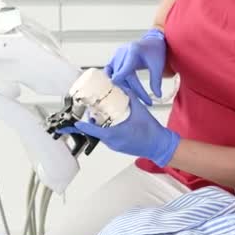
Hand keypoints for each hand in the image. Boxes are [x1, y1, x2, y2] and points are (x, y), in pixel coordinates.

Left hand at [58, 93, 179, 166]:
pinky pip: (110, 139)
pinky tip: (113, 124)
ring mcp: (116, 146)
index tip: (75, 122)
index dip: (82, 125)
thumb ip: (129, 97)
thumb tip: (122, 86)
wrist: (160, 145)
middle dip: (92, 122)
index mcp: (114, 134)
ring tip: (103, 116)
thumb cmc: (151, 132)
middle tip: (91, 112)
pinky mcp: (120, 147)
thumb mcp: (139, 110)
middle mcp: (112, 142)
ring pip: (102, 135)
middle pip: (96, 131)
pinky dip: (108, 131)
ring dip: (101, 127)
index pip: (92, 129)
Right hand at [104, 29, 165, 104]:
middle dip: (133, 92)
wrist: (151, 42)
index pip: (127, 73)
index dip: (133, 89)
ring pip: (116, 77)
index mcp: (133, 52)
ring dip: (124, 88)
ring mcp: (116, 55)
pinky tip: (121, 91)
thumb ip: (156, 81)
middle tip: (145, 102)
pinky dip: (114, 82)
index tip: (143, 100)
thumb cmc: (156, 53)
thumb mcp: (158, 66)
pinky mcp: (114, 59)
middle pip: (122, 78)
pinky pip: (110, 72)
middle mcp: (121, 53)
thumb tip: (157, 97)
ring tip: (135, 99)